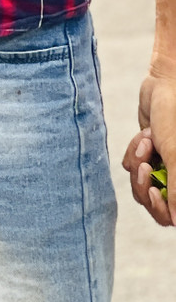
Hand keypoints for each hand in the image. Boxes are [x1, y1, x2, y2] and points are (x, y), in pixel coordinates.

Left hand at [123, 70, 175, 226]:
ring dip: (139, 161)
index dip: (161, 210)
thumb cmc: (175, 118)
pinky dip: (133, 149)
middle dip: (144, 182)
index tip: (152, 191)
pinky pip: (130, 165)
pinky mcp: (147, 153)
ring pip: (139, 185)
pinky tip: (146, 132)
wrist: (165, 83)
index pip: (173, 217)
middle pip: (153, 204)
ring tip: (148, 140)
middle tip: (143, 163)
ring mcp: (163, 167)